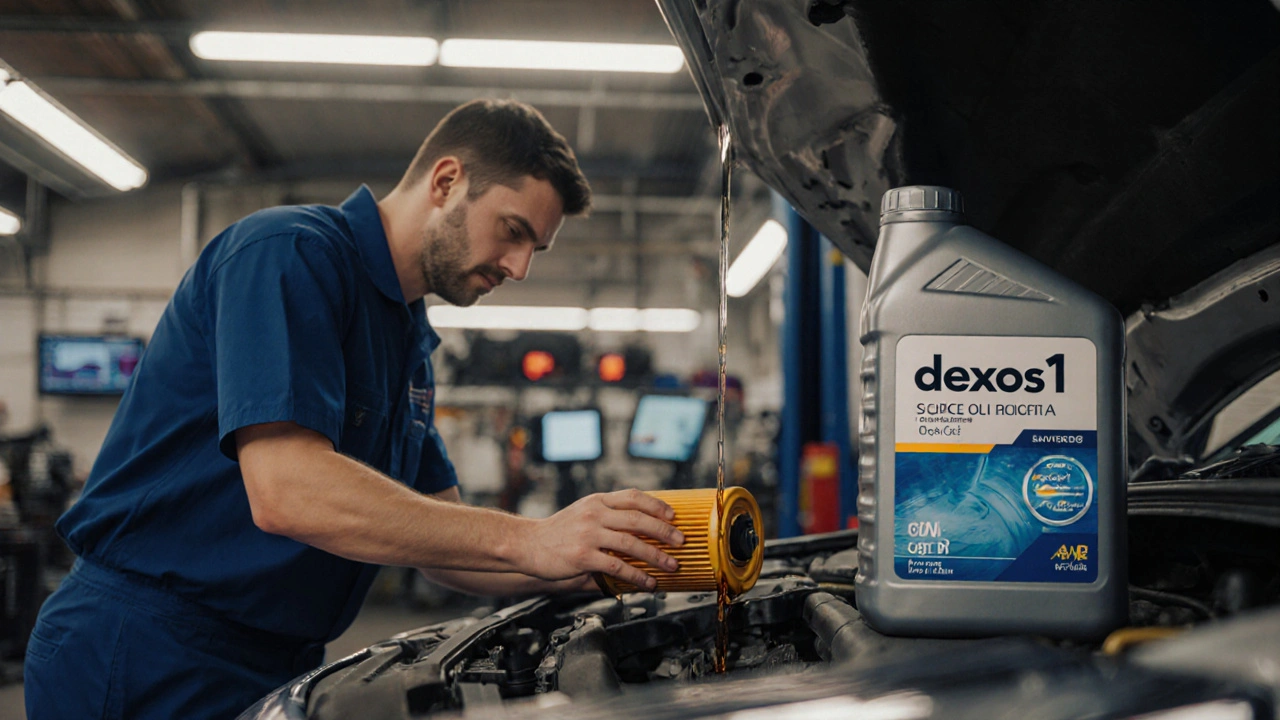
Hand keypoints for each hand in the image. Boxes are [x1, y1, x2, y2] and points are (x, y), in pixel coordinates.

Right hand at [518, 489, 683, 589]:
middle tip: (681, 542)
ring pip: (631, 543)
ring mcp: (588, 534)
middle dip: (664, 531)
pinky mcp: (583, 556)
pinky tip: (648, 582)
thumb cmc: (558, 532)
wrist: (527, 544)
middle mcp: (594, 514)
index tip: (673, 516)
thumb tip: (641, 531)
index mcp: (597, 501)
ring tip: (672, 565)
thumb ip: (608, 517)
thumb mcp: (583, 514)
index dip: (657, 505)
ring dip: (656, 555)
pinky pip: (617, 566)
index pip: (633, 497)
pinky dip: (636, 575)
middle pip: (637, 519)